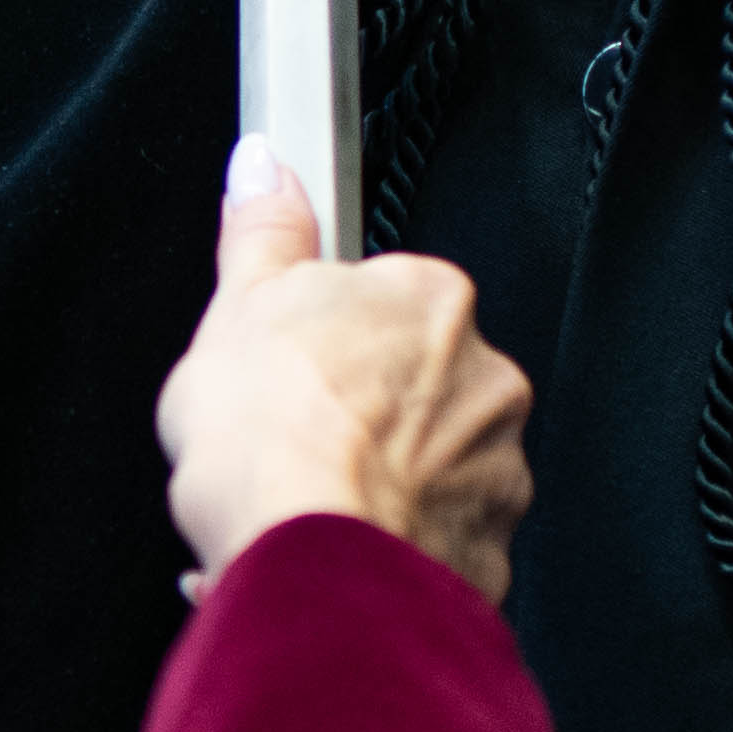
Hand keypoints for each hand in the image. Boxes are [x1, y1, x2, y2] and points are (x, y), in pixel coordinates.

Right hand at [155, 139, 533, 602]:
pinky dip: (386, 551)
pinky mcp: (486, 556)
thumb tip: (265, 170)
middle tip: (287, 443)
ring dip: (375, 488)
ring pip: (428, 471)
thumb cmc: (274, 438)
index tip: (291, 370)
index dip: (323, 343)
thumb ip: (264, 233)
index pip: (382, 304)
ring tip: (301, 508)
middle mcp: (487, 381)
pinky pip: (432, 546)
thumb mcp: (238, 306)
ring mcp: (494, 473)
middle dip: (358, 417)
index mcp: (433, 303)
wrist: (306, 561)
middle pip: (413, 388)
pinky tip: (329, 554)